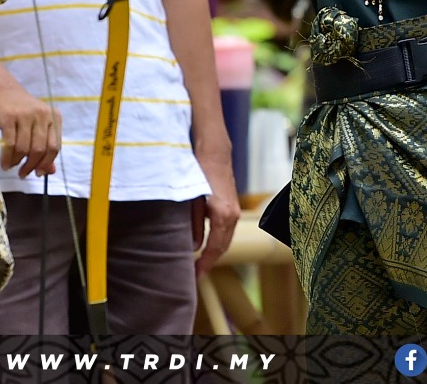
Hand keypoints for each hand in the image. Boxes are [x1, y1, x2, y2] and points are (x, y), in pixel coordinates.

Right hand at [0, 70, 60, 177]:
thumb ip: (45, 147)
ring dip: (17, 162)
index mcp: (54, 117)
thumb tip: (50, 171)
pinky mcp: (9, 117)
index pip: (55, 146)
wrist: (3, 91)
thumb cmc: (22, 112)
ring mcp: (25, 115)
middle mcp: (42, 115)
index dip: (47, 163)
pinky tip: (5, 163)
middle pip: (40, 149)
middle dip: (31, 165)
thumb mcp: (38, 126)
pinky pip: (9, 144)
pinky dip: (7, 158)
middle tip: (23, 173)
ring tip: (12, 166)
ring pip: (24, 148)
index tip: (39, 173)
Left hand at [191, 148, 240, 274]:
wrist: (214, 153)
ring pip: (227, 239)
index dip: (205, 263)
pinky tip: (208, 244)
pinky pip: (227, 230)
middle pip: (223, 246)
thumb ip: (194, 225)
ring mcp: (235, 211)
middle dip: (211, 261)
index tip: (195, 274)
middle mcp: (233, 216)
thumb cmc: (200, 173)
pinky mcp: (233, 206)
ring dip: (215, 251)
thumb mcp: (192, 200)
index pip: (215, 248)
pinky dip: (219, 240)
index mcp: (223, 216)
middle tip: (196, 273)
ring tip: (201, 262)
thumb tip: (194, 246)